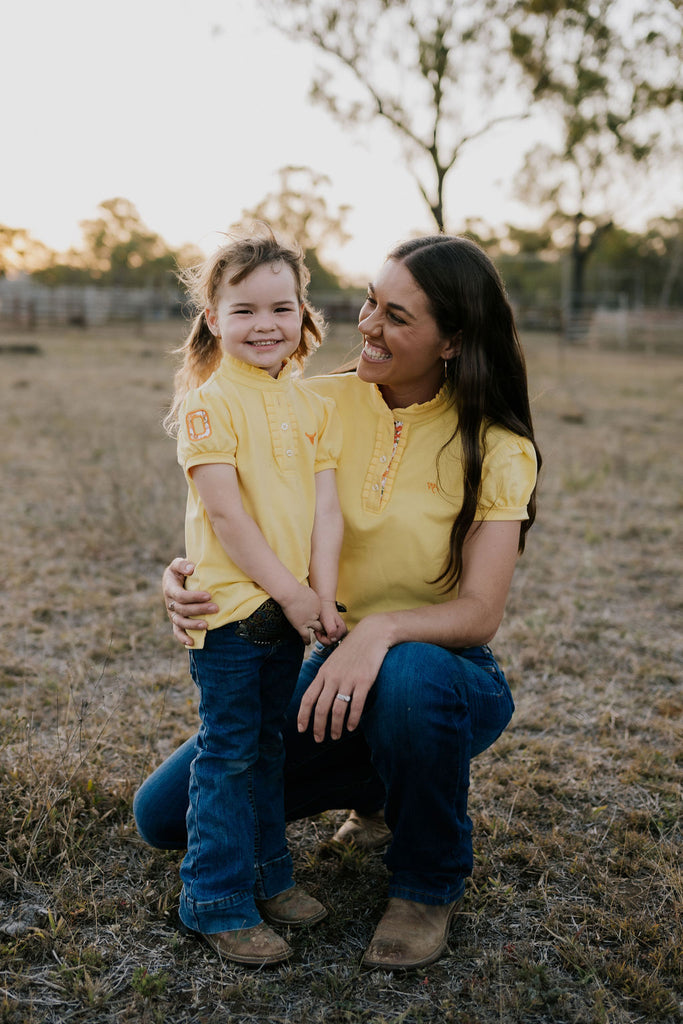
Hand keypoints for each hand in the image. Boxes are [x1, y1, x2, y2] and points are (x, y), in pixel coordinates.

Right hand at [162, 558, 217, 646]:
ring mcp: (172, 613)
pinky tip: (192, 643)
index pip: (181, 596)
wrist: (176, 579)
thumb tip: (191, 569)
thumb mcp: (178, 564)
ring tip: (207, 625)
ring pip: (180, 622)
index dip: (194, 597)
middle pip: (183, 609)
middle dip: (199, 609)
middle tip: (215, 608)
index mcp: (170, 588)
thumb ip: (183, 564)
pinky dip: (183, 638)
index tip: (208, 596)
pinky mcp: (176, 621)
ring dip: (193, 624)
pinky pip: (177, 631)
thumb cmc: (180, 571)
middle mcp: (170, 603)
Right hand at [279, 584, 322, 642]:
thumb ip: (308, 596)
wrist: (291, 593)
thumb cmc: (295, 589)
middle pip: (322, 621)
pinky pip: (306, 635)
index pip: (320, 611)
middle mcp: (316, 613)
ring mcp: (309, 620)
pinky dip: (307, 640)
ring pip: (318, 628)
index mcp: (318, 604)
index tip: (314, 615)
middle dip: (323, 624)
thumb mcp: (307, 590)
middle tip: (323, 628)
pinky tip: (307, 643)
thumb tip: (305, 595)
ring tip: (319, 636)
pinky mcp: (300, 625)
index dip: (317, 614)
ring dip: (318, 632)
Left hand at [297, 615, 391, 740]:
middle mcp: (333, 678)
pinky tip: (352, 727)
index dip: (303, 715)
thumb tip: (319, 697)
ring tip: (336, 736)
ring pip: (337, 709)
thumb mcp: (333, 662)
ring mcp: (348, 680)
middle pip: (321, 708)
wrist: (371, 634)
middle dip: (318, 727)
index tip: (301, 729)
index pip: (308, 698)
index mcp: (323, 673)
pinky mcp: (364, 681)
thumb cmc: (352, 649)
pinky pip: (356, 705)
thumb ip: (326, 678)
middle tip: (319, 739)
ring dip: (336, 727)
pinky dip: (352, 719)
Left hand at [315, 601, 347, 645]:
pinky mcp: (335, 631)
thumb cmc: (326, 611)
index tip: (318, 631)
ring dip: (322, 636)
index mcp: (342, 630)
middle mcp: (342, 632)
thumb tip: (333, 639)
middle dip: (322, 637)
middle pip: (330, 642)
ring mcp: (339, 632)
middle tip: (318, 630)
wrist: (324, 605)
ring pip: (328, 641)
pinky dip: (322, 634)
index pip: (331, 642)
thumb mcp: (328, 621)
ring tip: (319, 629)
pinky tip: (321, 629)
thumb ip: (331, 630)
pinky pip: (328, 638)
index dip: (322, 638)